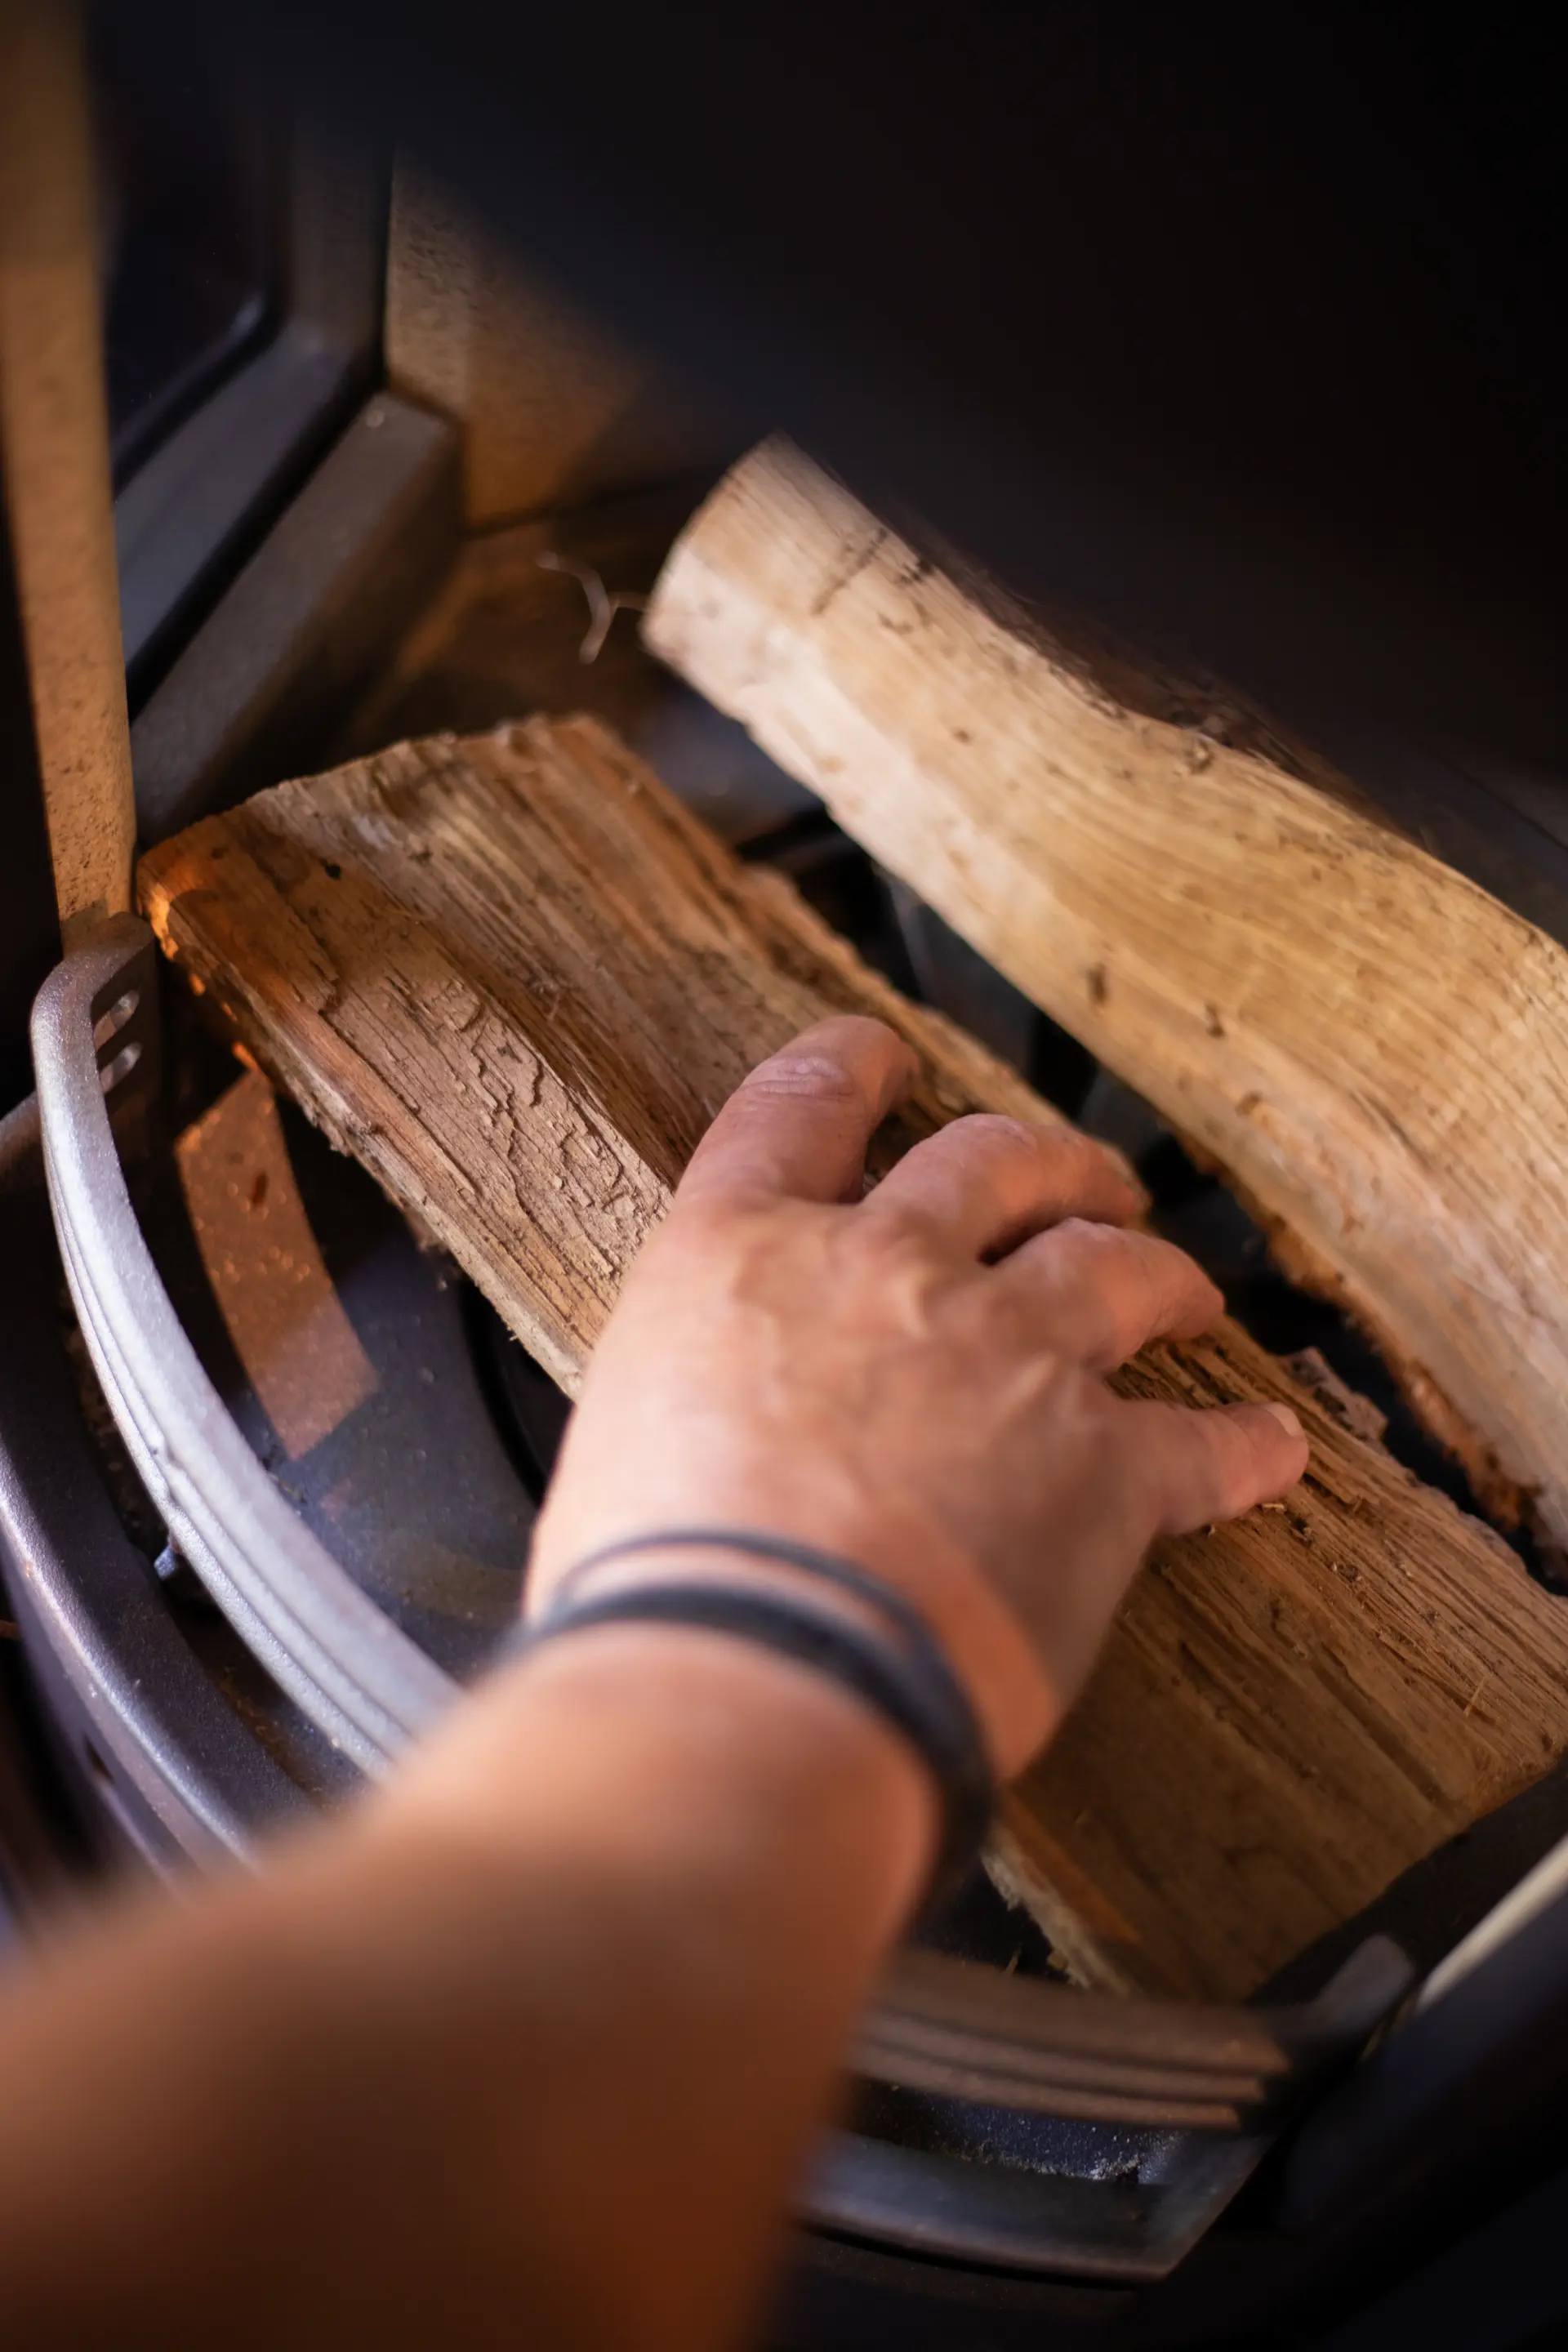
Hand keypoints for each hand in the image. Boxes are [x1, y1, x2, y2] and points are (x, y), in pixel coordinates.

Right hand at [530, 1017, 1306, 1775]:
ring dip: (1157, 1271)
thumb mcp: (625, 1436)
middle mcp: (886, 1270)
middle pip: (993, 1161)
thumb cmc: (656, 1585)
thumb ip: (692, 1391)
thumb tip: (712, 1436)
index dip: (849, 1067)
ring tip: (1181, 1289)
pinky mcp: (1101, 1467)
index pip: (800, 1109)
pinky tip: (1267, 1446)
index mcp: (745, 1254)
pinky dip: (1242, 1446)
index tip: (881, 1054)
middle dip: (1049, 1163)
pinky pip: (1201, 1442)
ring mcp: (1005, 1354)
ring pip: (1113, 1268)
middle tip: (1079, 1183)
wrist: (752, 1674)